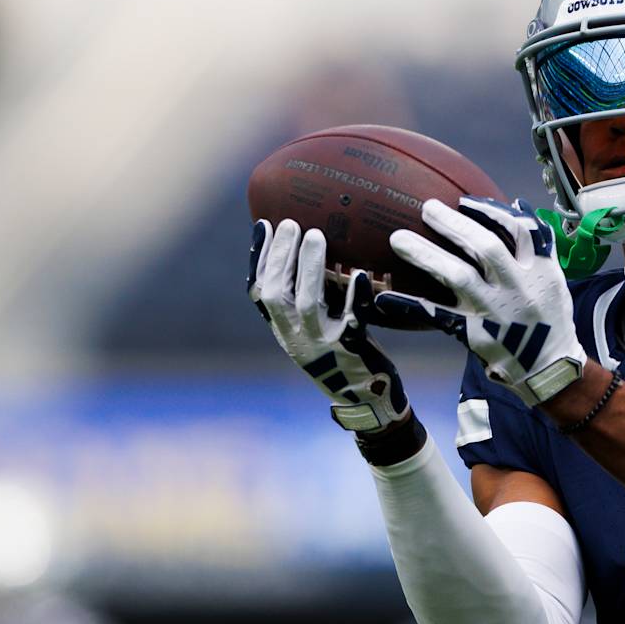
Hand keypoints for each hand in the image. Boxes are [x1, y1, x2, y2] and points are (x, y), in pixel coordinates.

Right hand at [248, 218, 412, 432]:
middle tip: (292, 223)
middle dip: (280, 257)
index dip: (258, 258)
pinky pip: (352, 321)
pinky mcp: (351, 350)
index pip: (259, 292)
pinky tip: (359, 275)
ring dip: (309, 268)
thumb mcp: (315, 330)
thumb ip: (308, 299)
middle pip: (277, 294)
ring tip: (317, 235)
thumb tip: (309, 251)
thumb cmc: (344, 355)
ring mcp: (322, 345)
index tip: (263, 224)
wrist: (367, 400)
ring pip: (308, 304)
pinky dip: (354, 297)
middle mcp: (296, 338)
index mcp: (284, 330)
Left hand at [375, 197, 587, 406]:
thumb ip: (537, 244)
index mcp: (538, 270)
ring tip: (398, 238)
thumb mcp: (553, 279)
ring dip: (427, 255)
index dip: (491, 213)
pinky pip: (439, 317)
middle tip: (427, 207)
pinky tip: (384, 298)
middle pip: (485, 248)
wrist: (549, 368)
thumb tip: (518, 205)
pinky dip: (411, 306)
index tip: (465, 202)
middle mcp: (516, 287)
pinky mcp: (475, 332)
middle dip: (455, 225)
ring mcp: (494, 310)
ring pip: (459, 277)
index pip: (518, 232)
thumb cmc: (550, 319)